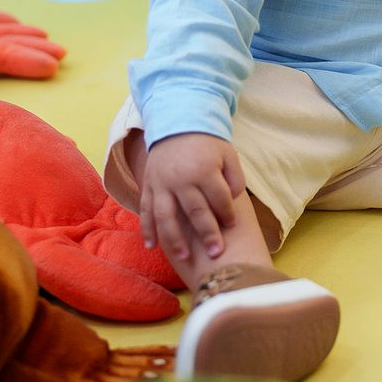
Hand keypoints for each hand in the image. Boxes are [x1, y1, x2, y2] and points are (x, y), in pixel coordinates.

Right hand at [141, 133, 245, 263]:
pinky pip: (146, 209)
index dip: (227, 213)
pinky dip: (147, 229)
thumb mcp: (229, 154)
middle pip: (195, 211)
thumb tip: (232, 204)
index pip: (219, 198)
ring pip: (167, 216)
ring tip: (185, 257)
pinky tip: (151, 246)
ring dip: (175, 239)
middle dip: (207, 233)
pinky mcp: (149, 185)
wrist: (177, 124)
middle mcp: (181, 179)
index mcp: (204, 170)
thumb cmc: (207, 144)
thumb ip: (235, 179)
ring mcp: (162, 184)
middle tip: (217, 253)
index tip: (231, 225)